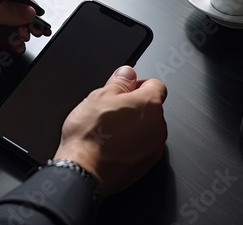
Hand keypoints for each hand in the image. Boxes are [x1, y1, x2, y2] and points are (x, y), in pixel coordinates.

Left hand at [0, 0, 50, 76]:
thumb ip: (7, 13)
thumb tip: (27, 11)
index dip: (26, 5)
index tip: (38, 17)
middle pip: (13, 8)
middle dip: (23, 22)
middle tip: (33, 32)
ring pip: (10, 23)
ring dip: (17, 34)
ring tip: (20, 41)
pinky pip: (3, 35)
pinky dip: (10, 41)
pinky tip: (14, 46)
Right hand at [53, 65, 167, 197]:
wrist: (84, 170)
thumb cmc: (89, 135)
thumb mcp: (99, 96)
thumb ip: (119, 81)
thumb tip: (127, 73)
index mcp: (150, 104)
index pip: (155, 84)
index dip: (136, 85)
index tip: (123, 90)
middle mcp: (158, 126)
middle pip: (150, 108)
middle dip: (133, 107)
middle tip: (109, 111)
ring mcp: (154, 147)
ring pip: (146, 128)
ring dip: (132, 126)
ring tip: (108, 130)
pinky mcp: (146, 164)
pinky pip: (142, 147)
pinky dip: (131, 144)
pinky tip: (110, 145)